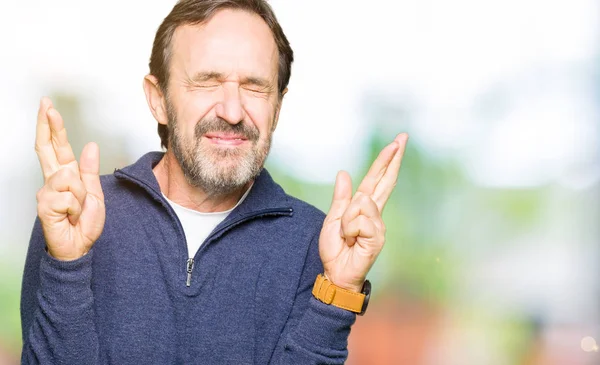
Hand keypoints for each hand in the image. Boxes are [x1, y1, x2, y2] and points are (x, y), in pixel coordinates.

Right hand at [35, 97, 104, 260]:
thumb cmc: (84, 224)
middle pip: (46, 148)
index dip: (52, 127)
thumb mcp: (95, 194)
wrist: (79, 246)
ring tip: (77, 210)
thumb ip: (89, 171)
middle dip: (47, 124)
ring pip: (69, 178)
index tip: (48, 107)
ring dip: (80, 196)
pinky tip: (70, 216)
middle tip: (46, 103)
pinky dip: (76, 207)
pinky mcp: (44, 205)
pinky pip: (67, 195)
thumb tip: (90, 146)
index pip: (57, 147)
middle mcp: (53, 180)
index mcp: (66, 175)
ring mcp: (46, 192)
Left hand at [319, 133, 407, 292]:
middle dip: (392, 159)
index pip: (376, 179)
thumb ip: (341, 197)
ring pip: (361, 203)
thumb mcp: (333, 218)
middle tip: (402, 138)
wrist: (336, 272)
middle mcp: (374, 213)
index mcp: (363, 206)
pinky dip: (350, 229)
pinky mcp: (378, 236)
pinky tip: (352, 240)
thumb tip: (344, 173)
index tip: (396, 143)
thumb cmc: (335, 249)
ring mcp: (378, 225)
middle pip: (385, 180)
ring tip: (346, 235)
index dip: (385, 161)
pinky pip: (360, 219)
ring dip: (347, 219)